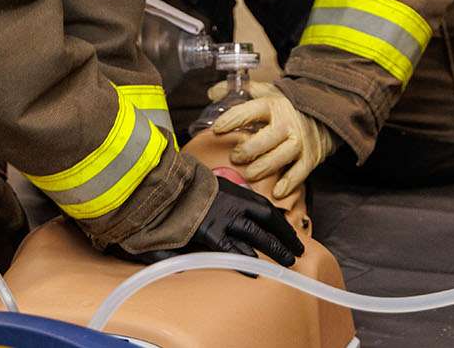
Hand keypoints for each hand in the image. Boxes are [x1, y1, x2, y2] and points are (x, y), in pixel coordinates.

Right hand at [122, 176, 305, 266]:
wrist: (156, 181)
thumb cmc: (177, 187)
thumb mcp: (203, 189)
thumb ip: (217, 202)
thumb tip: (230, 213)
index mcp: (232, 192)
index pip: (263, 207)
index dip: (279, 221)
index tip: (289, 231)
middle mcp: (231, 204)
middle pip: (267, 221)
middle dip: (285, 237)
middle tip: (298, 251)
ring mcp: (221, 217)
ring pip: (257, 235)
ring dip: (275, 248)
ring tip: (288, 263)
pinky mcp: (208, 230)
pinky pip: (232, 248)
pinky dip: (245, 260)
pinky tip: (256, 271)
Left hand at [208, 81, 337, 198]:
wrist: (322, 115)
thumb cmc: (286, 107)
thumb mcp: (265, 92)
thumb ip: (237, 92)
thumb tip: (211, 92)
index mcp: (272, 105)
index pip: (249, 111)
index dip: (231, 120)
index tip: (216, 130)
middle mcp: (287, 123)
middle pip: (267, 138)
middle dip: (249, 149)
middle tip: (234, 157)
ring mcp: (300, 141)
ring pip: (282, 156)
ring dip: (264, 167)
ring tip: (249, 175)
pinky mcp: (310, 157)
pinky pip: (300, 172)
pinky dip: (289, 183)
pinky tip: (276, 191)